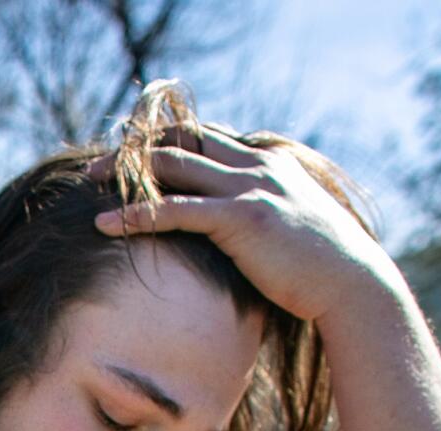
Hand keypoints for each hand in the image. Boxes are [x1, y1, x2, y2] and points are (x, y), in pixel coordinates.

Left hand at [88, 127, 403, 325]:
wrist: (352, 284)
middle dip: (135, 147)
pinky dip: (138, 213)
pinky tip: (107, 224)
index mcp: (267, 161)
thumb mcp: (286, 228)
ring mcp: (250, 187)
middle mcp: (257, 164)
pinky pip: (177, 209)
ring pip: (174, 164)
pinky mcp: (243, 217)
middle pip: (183, 138)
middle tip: (97, 166)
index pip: (205, 135)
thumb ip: (256, 215)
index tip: (128, 156)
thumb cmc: (318, 268)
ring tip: (89, 184)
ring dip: (126, 171)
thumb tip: (226, 237)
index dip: (164, 141)